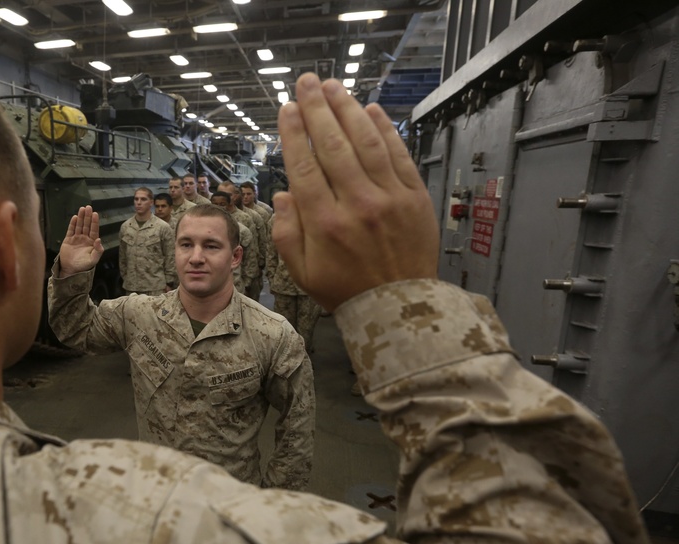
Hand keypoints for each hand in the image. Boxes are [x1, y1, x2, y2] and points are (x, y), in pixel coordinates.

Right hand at [58, 206, 103, 275]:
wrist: (71, 270)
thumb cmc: (84, 265)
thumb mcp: (93, 259)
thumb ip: (98, 250)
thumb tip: (99, 239)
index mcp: (92, 242)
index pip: (94, 230)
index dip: (94, 222)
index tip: (95, 214)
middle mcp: (85, 238)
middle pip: (87, 225)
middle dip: (87, 216)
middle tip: (88, 207)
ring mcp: (76, 238)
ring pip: (79, 226)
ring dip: (81, 218)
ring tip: (82, 209)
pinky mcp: (68, 240)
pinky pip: (71, 230)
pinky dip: (73, 224)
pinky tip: (75, 217)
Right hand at [273, 74, 438, 310]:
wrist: (398, 307)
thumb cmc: (344, 289)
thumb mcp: (302, 271)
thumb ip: (286, 232)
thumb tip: (283, 194)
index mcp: (325, 223)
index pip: (305, 166)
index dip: (295, 133)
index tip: (287, 109)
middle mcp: (357, 205)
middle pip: (333, 145)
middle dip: (317, 109)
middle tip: (306, 82)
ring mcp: (389, 198)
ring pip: (366, 142)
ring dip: (348, 110)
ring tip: (333, 86)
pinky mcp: (414, 197)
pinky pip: (398, 155)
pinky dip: (385, 129)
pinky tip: (370, 109)